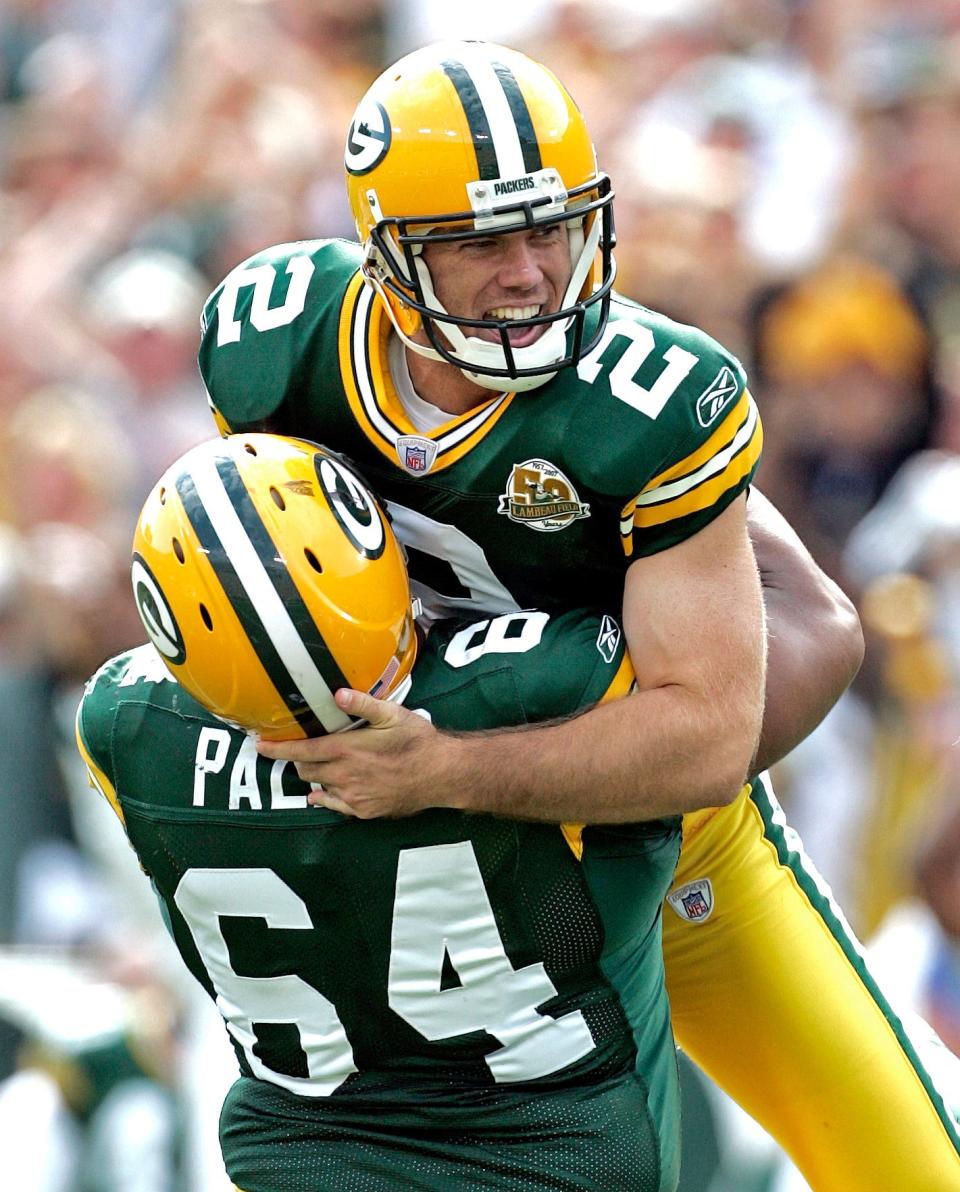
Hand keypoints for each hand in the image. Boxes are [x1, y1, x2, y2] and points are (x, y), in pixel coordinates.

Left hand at [256, 688, 454, 818]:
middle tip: (301, 749)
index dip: (276, 748)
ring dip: (315, 776)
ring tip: (320, 766)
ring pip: (318, 787)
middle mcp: (343, 776)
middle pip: (305, 769)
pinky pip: (334, 806)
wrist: (441, 775)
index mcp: (346, 750)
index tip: (260, 745)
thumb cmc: (418, 741)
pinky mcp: (362, 811)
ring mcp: (352, 797)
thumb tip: (337, 694)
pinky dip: (326, 797)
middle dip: (298, 759)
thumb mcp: (393, 714)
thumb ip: (363, 704)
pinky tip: (327, 792)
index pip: (300, 750)